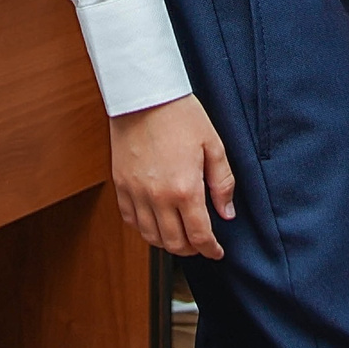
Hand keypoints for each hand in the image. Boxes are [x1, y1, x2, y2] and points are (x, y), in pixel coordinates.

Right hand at [108, 95, 235, 258]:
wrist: (144, 95)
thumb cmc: (180, 115)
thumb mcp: (212, 146)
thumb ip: (222, 183)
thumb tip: (227, 213)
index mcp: (185, 189)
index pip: (199, 236)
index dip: (211, 250)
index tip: (217, 252)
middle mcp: (158, 196)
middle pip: (175, 243)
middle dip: (191, 250)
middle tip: (201, 244)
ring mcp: (136, 192)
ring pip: (151, 236)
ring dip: (168, 243)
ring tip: (180, 236)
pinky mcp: (121, 184)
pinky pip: (130, 220)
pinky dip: (144, 228)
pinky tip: (156, 222)